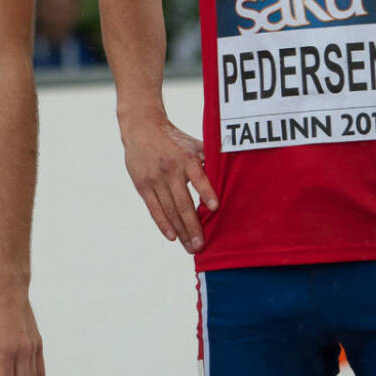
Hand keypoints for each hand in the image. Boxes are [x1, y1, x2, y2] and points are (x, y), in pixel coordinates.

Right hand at [120, 111, 216, 251]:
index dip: (206, 192)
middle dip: (193, 226)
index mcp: (185, 158)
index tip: (215, 208)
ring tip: (191, 247)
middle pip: (182, 202)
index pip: (198, 177)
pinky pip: (153, 208)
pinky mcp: (142, 185)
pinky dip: (163, 224)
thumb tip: (233, 179)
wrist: (141, 128)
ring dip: (180, 231)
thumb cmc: (175, 139)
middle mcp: (169, 170)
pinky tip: (172, 237)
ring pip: (169, 210)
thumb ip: (210, 162)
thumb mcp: (194, 145)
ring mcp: (154, 179)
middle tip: (202, 246)